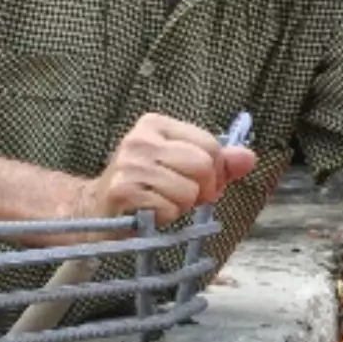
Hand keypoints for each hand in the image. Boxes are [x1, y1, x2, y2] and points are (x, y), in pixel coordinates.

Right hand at [77, 114, 256, 227]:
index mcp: (156, 124)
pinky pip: (169, 209)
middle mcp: (141, 139)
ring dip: (181, 206)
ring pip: (189, 191)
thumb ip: (218, 162)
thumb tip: (248, 158)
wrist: (94, 210)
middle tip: (184, 197)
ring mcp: (130, 164)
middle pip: (203, 166)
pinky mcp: (123, 190)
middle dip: (202, 190)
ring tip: (161, 203)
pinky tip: (149, 212)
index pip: (211, 146)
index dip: (216, 172)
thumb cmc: (143, 187)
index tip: (201, 184)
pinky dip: (165, 217)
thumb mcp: (181, 167)